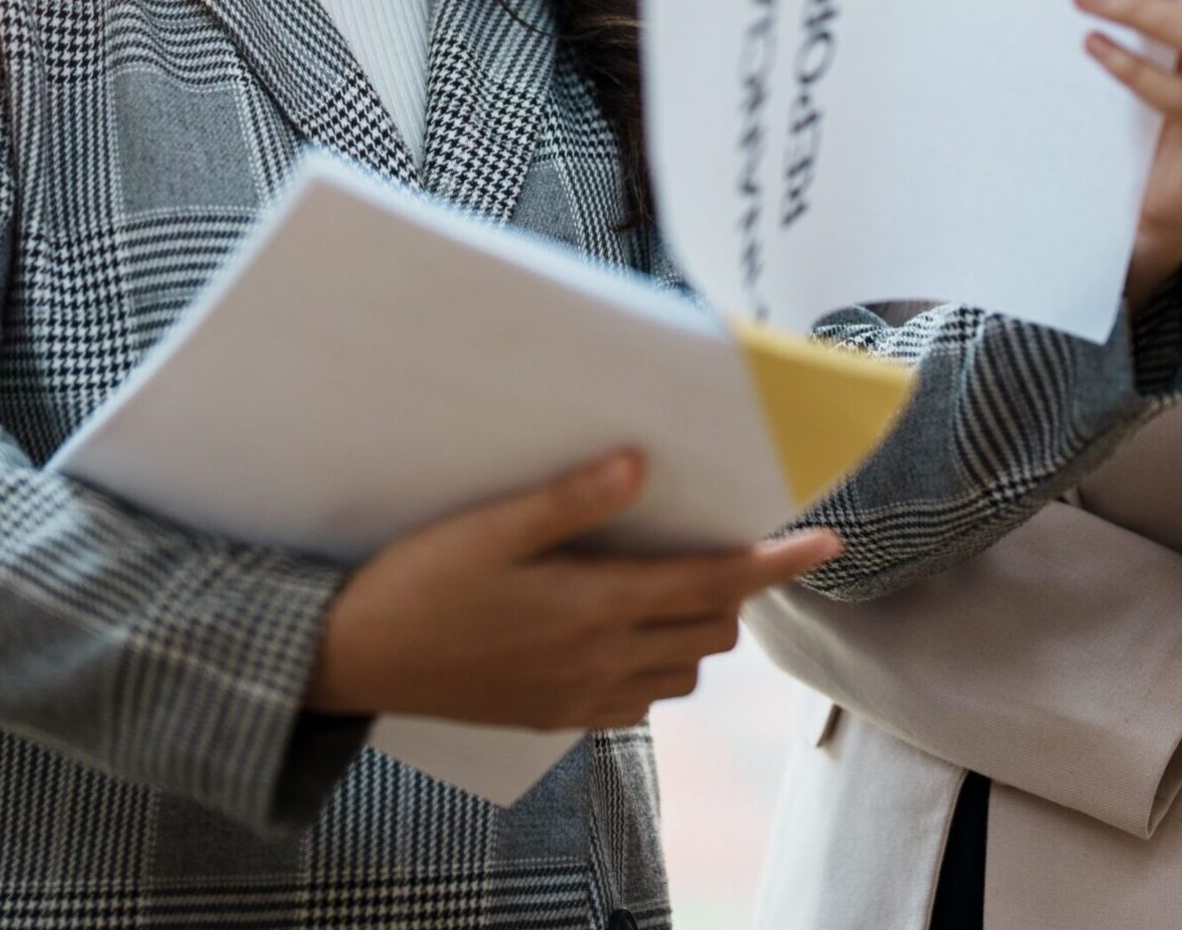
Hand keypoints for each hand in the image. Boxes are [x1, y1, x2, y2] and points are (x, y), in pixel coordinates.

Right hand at [306, 450, 840, 729]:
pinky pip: (641, 702)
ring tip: (672, 582)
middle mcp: (601, 660)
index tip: (826, 542)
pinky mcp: (559, 717)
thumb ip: (569, 500)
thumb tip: (639, 464)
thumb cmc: (417, 584)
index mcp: (594, 605)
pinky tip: (622, 631)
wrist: (355, 662)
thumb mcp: (487, 529)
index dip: (776, 563)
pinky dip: (657, 666)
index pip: (714, 583)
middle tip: (723, 543)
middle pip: (711, 629)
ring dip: (697, 628)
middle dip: (734, 588)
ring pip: (683, 670)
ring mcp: (582, 697)